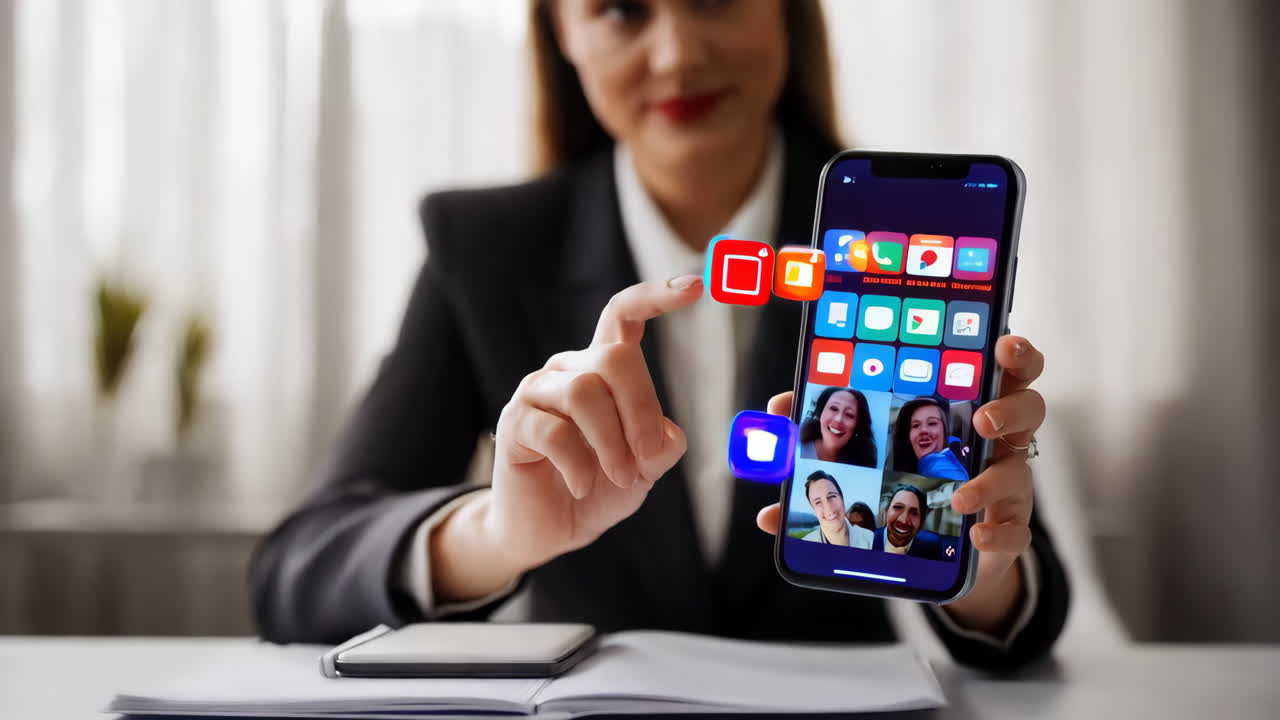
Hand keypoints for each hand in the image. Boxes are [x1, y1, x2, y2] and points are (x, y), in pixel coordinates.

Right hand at [431, 276, 699, 601]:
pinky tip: (583, 486)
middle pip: (614, 359)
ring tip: (620, 478)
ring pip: (585, 393)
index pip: (623, 315)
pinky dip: (580, 465)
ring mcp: (537, 393)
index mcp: (602, 368)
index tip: (695, 286)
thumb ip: (661, 447)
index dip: (657, 297)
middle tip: (648, 458)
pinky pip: (553, 431)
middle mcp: (569, 370)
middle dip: (641, 410)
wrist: (548, 528)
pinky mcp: (514, 423)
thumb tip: (666, 435)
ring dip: (612, 444)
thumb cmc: (599, 489)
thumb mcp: (644, 469)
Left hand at [754, 335, 1045, 633]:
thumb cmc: (904, 480)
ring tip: (960, 495)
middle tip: (982, 419)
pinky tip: (974, 537)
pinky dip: (997, 533)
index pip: (1002, 368)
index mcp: (966, 405)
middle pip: (1029, 406)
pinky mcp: (1006, 528)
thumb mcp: (866, 450)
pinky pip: (1017, 531)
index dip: (1012, 353)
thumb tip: (776, 412)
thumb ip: (822, 429)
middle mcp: (995, 440)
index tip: (1001, 344)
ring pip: (1020, 469)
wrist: (935, 551)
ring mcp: (1007, 484)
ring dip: (991, 478)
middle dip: (1012, 406)